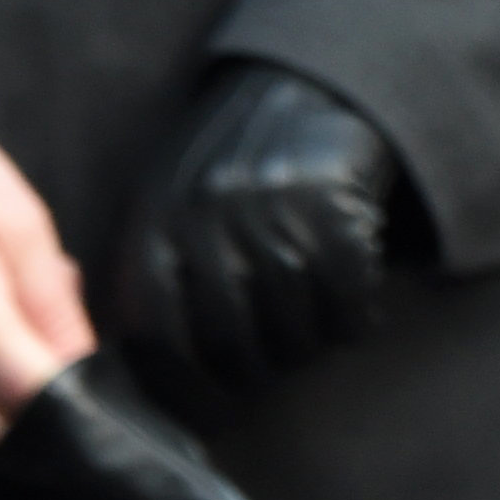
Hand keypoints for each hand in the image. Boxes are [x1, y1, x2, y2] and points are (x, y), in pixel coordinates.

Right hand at [0, 93, 93, 447]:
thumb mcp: (20, 224)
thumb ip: (54, 305)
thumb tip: (83, 362)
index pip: (38, 407)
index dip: (81, 403)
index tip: (106, 382)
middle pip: (4, 435)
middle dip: (48, 413)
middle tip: (73, 356)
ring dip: (14, 386)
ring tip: (28, 313)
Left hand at [114, 67, 403, 412]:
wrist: (303, 85)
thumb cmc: (226, 166)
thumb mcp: (164, 207)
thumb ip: (151, 281)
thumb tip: (148, 385)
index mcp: (156, 222)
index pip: (157, 341)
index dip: (183, 393)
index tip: (205, 414)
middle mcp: (207, 220)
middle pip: (229, 349)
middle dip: (250, 381)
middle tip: (262, 377)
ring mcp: (273, 213)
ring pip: (291, 337)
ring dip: (303, 350)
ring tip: (303, 333)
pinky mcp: (336, 209)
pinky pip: (346, 307)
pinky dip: (351, 322)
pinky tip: (345, 307)